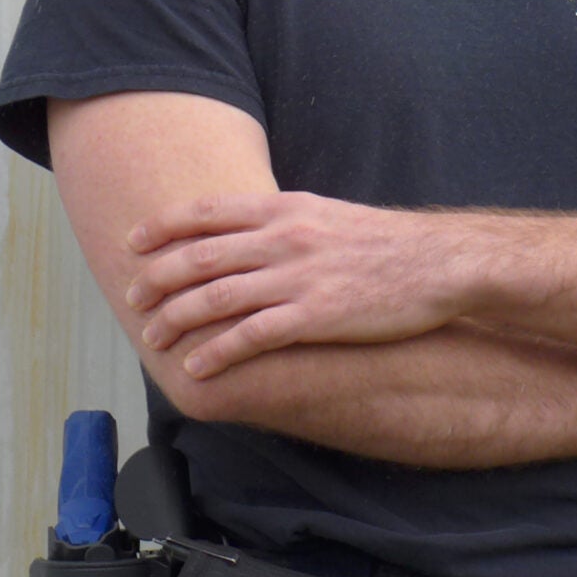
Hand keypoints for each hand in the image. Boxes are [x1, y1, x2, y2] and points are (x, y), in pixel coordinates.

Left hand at [125, 193, 481, 376]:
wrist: (443, 263)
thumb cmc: (390, 244)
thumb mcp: (331, 215)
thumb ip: (286, 221)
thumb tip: (247, 231)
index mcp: (287, 209)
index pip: (205, 213)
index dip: (161, 228)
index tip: (133, 244)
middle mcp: (285, 239)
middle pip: (197, 258)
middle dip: (155, 281)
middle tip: (133, 301)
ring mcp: (299, 277)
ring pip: (214, 298)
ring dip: (174, 321)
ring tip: (156, 339)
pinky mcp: (316, 315)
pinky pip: (250, 336)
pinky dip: (216, 352)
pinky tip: (197, 367)